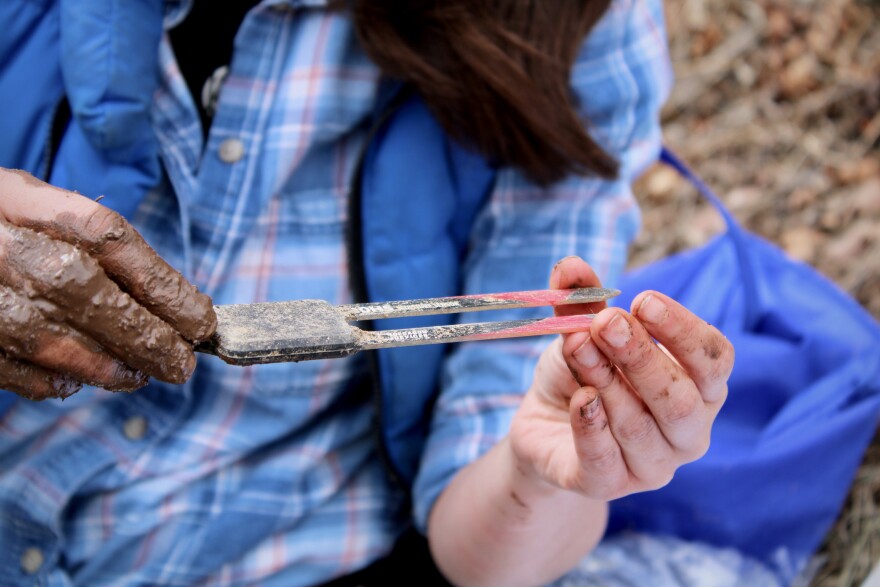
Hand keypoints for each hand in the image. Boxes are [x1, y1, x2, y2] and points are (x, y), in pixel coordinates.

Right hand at [0, 168, 215, 399]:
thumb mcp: (30, 203)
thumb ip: (88, 239)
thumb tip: (167, 295)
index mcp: (22, 201)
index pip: (110, 239)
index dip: (163, 286)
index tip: (201, 320)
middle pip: (86, 292)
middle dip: (145, 336)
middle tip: (180, 363)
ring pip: (49, 341)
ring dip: (106, 366)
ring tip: (139, 375)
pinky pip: (10, 367)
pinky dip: (51, 379)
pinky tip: (78, 379)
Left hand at [510, 256, 731, 499]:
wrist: (544, 424)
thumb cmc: (583, 370)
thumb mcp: (583, 328)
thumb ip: (582, 300)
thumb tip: (569, 265)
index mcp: (699, 386)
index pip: (715, 360)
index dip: (683, 331)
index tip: (643, 301)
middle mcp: (687, 431)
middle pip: (681, 399)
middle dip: (642, 357)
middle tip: (605, 323)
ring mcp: (653, 465)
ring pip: (640, 426)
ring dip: (606, 381)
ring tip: (577, 347)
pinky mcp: (610, 486)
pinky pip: (606, 461)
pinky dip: (591, 426)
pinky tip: (578, 397)